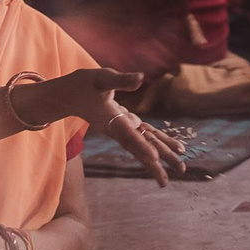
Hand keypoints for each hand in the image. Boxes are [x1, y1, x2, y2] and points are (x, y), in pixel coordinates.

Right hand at [31, 68, 186, 183]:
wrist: (68, 96)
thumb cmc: (83, 85)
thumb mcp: (100, 77)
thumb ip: (121, 80)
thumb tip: (141, 78)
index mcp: (112, 120)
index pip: (128, 136)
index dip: (141, 146)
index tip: (155, 158)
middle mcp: (118, 130)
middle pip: (140, 148)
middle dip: (159, 161)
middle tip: (180, 171)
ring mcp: (121, 130)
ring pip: (144, 146)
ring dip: (162, 157)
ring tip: (181, 169)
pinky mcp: (124, 127)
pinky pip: (144, 138)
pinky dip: (158, 144)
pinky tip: (173, 149)